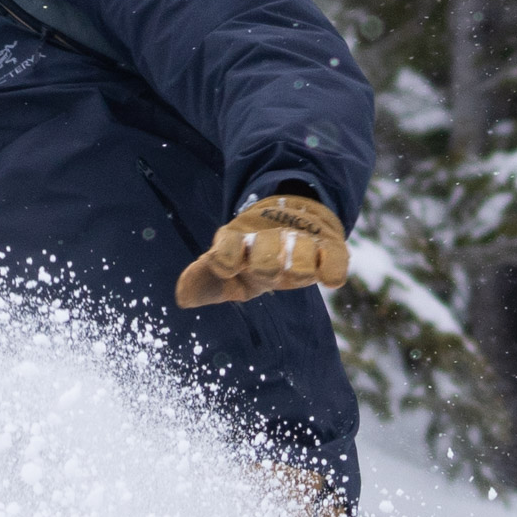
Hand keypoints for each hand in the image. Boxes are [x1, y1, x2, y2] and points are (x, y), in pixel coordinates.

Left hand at [175, 194, 348, 308]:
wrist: (293, 219)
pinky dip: (333, 268)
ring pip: (302, 251)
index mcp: (239, 242)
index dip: (225, 256)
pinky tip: (330, 280)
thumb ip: (205, 283)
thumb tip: (182, 297)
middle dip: (266, 261)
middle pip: (266, 250)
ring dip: (300, 262)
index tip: (225, 267)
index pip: (227, 245)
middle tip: (269, 271)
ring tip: (298, 273)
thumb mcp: (228, 274)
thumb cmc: (253, 257)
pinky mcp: (329, 247)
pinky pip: (335, 257)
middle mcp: (269, 239)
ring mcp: (301, 242)